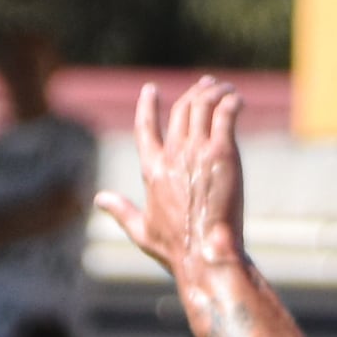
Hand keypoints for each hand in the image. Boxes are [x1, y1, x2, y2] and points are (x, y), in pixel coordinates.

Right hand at [94, 79, 248, 278]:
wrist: (204, 253)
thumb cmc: (175, 248)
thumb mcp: (140, 230)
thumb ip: (120, 211)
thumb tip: (99, 200)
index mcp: (151, 169)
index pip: (145, 127)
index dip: (147, 105)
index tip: (151, 89)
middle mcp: (172, 154)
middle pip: (181, 109)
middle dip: (193, 92)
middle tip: (205, 84)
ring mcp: (197, 151)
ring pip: (202, 105)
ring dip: (213, 91)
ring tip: (224, 87)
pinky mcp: (222, 152)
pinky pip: (225, 114)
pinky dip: (231, 102)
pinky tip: (237, 100)